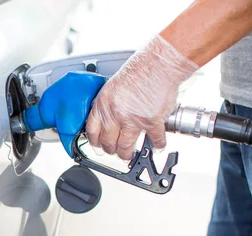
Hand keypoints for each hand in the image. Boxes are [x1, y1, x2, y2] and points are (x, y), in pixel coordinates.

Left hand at [85, 35, 197, 159]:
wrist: (159, 64)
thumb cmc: (139, 70)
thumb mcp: (112, 86)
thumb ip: (108, 104)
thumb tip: (108, 118)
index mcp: (103, 104)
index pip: (92, 130)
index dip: (95, 141)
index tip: (97, 145)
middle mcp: (116, 114)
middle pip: (108, 142)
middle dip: (111, 150)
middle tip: (115, 151)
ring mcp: (133, 120)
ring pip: (126, 146)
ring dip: (127, 154)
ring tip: (129, 155)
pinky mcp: (152, 122)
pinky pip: (154, 140)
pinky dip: (157, 145)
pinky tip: (157, 146)